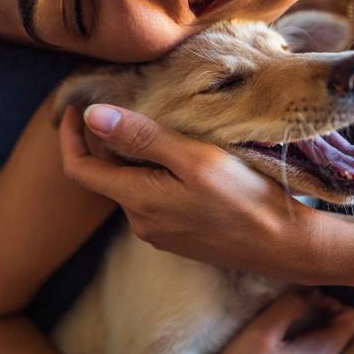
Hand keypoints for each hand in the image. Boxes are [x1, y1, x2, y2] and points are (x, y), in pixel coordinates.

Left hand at [59, 105, 328, 282]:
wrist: (284, 245)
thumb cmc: (245, 198)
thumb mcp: (194, 159)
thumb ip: (143, 138)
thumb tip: (92, 115)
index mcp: (137, 200)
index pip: (79, 169)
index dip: (70, 137)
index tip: (76, 108)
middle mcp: (140, 222)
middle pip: (108, 176)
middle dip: (110, 143)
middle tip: (132, 108)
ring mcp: (159, 233)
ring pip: (133, 187)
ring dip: (138, 159)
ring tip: (165, 131)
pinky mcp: (178, 237)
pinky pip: (153, 201)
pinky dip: (156, 176)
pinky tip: (183, 163)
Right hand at [219, 292, 353, 353]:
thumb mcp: (262, 331)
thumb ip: (289, 306)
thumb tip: (308, 291)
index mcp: (324, 351)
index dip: (334, 301)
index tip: (307, 298)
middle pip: (342, 326)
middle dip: (321, 308)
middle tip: (293, 302)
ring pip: (327, 335)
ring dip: (310, 320)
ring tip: (286, 313)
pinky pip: (313, 345)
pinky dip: (303, 332)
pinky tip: (280, 331)